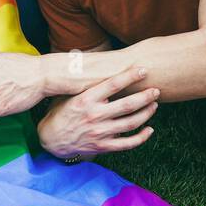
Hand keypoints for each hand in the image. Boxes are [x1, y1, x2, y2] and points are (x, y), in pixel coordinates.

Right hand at [37, 67, 157, 159]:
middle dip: (145, 96)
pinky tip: (149, 129)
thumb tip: (85, 59)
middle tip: (156, 90)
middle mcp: (94, 116)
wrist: (50, 140)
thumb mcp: (67, 95)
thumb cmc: (60, 113)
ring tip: (154, 105)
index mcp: (85, 100)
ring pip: (131, 123)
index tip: (143, 70)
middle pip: (127, 105)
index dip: (130, 76)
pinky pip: (128, 143)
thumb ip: (82, 83)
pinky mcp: (103, 146)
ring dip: (146, 113)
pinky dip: (142, 137)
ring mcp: (100, 132)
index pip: (112, 85)